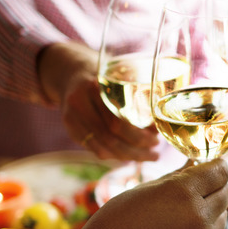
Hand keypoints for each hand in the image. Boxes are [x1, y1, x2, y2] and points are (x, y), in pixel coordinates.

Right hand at [37, 42, 159, 161]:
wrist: (71, 72)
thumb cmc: (105, 74)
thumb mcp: (120, 74)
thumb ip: (138, 92)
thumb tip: (156, 125)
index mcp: (94, 88)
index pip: (117, 122)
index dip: (138, 136)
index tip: (156, 139)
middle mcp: (79, 104)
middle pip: (109, 137)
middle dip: (136, 150)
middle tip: (155, 153)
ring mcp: (71, 118)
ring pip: (101, 148)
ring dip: (127, 156)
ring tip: (147, 156)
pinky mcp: (70, 129)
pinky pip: (94, 149)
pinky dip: (114, 155)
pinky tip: (129, 155)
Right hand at [74, 159, 227, 228]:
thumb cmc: (118, 220)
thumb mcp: (146, 189)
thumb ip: (177, 176)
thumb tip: (195, 165)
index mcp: (183, 191)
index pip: (220, 172)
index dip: (218, 166)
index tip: (212, 166)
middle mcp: (198, 215)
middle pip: (226, 192)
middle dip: (216, 186)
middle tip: (201, 186)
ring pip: (222, 215)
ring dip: (212, 209)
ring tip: (187, 210)